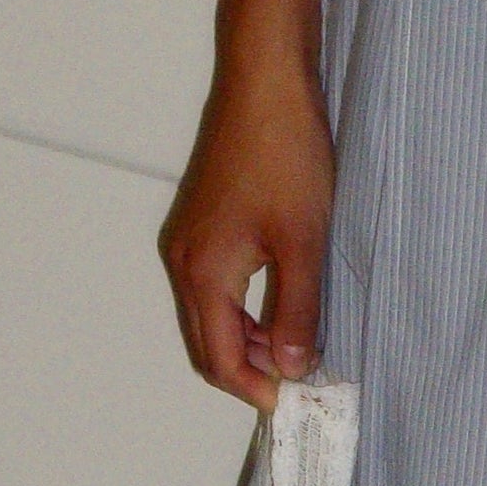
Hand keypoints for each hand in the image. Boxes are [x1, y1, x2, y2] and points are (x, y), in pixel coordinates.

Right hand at [159, 58, 335, 415]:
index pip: (220, 360)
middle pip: (208, 346)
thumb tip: (294, 367)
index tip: (296, 403)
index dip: (257, 390)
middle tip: (301, 380)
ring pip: (211, 318)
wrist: (265, 82)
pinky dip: (244, 309)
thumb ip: (297, 311)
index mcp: (202, 273)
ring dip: (250, 340)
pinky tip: (284, 303)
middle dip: (251, 371)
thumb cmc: (284, 152)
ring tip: (300, 343)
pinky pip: (214, 288)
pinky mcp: (201, 224)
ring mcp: (188, 242)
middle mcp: (183, 261)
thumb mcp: (303, 242)